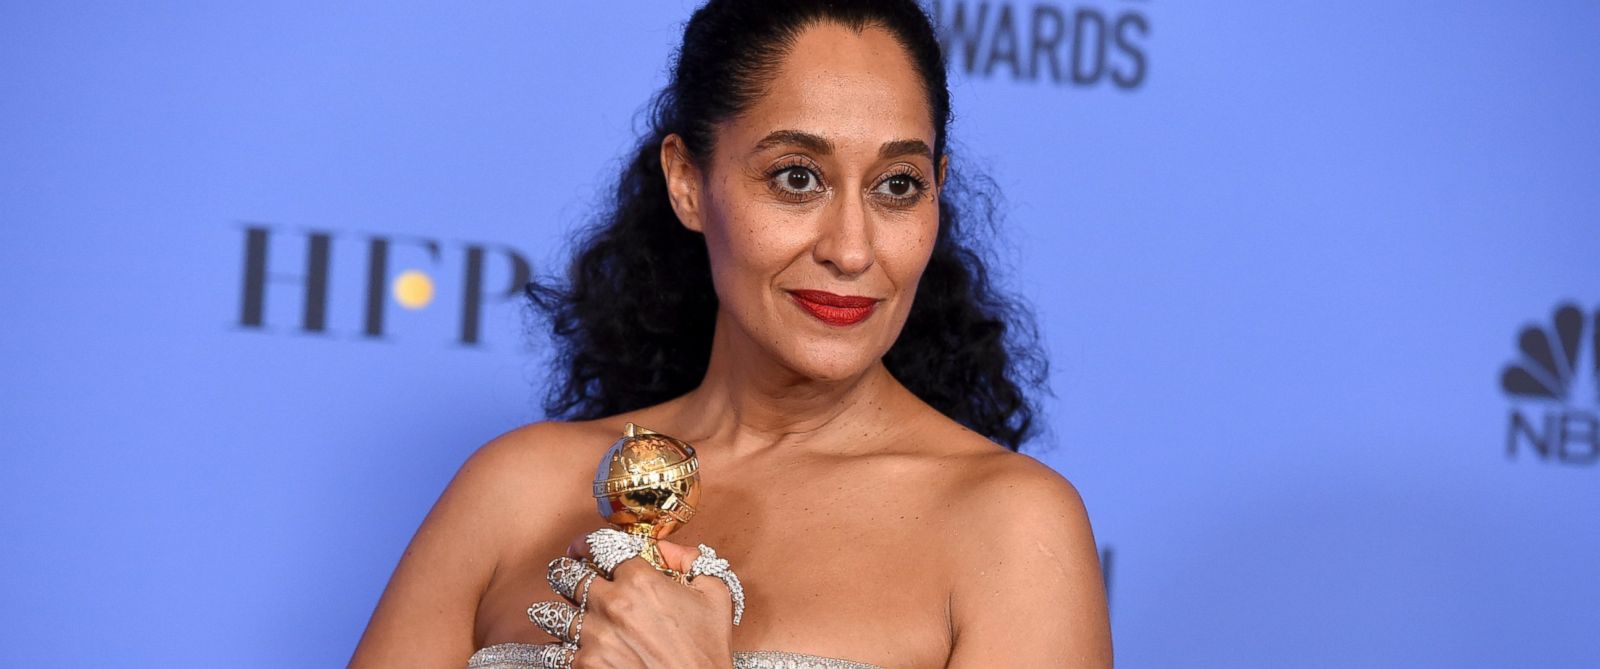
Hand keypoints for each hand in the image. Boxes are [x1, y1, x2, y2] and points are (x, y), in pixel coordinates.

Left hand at [559, 530, 736, 668]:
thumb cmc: (707, 652)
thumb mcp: (715, 596)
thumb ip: (692, 562)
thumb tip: (668, 549)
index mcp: (641, 581)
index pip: (601, 547)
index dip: (587, 544)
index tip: (581, 548)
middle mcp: (613, 604)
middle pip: (567, 575)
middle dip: (565, 572)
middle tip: (565, 575)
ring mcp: (595, 636)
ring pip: (552, 612)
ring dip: (554, 610)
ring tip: (554, 612)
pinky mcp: (586, 666)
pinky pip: (552, 652)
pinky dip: (551, 649)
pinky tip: (554, 647)